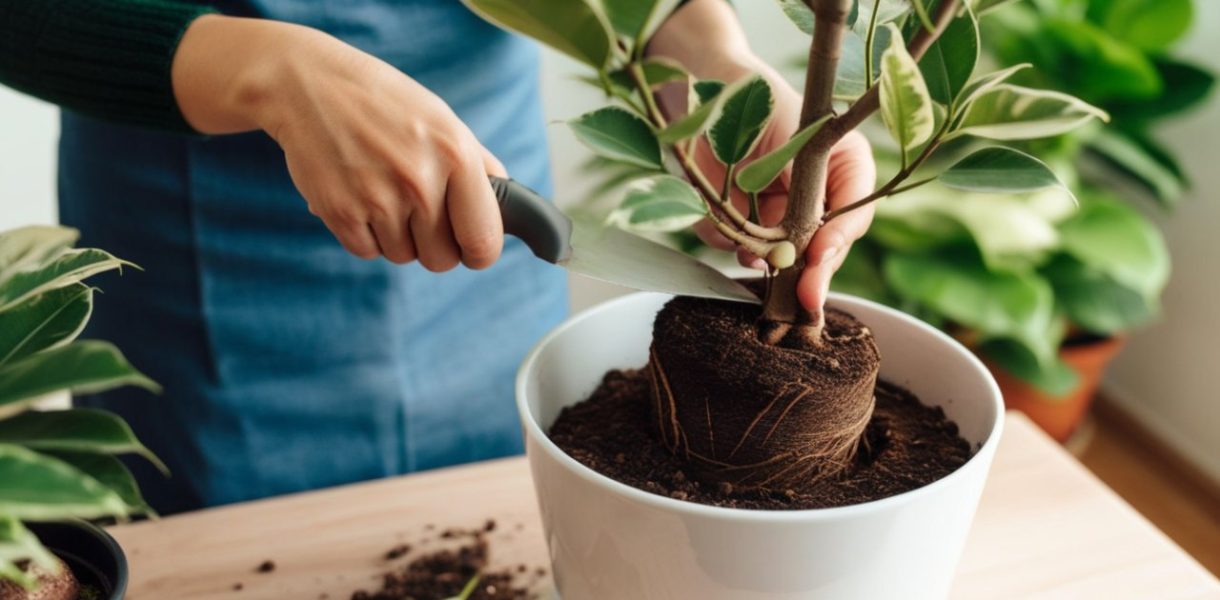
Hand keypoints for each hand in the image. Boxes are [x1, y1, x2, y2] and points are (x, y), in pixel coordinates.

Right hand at [172, 16, 504, 269]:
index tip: (471, 246)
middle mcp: (420, 182)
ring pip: (403, 256)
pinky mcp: (340, 213)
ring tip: (384, 192)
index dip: (479, 251)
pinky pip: (368, 252)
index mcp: (456, 156)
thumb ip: (479, 166)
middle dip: (435, 244)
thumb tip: (510, 210)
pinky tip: (360, 196)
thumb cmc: (384, 103)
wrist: (307, 84)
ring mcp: (378, 200)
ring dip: (397, 236)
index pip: (483, 242)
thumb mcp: (442, 120)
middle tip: (420, 213)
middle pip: (442, 260)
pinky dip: (366, 234)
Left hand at [649, 1, 877, 313]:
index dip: (839, 240)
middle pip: (826, 251)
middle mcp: (818, 200)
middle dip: (813, 274)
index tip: (821, 255)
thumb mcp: (796, 141)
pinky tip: (734, 239)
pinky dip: (735, 245)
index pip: (855, 216)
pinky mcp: (746, 223)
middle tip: (806, 297)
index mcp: (845, 170)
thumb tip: (802, 244)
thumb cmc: (760, 102)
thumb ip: (807, 191)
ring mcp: (783, 215)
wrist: (709, 94)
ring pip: (785, 259)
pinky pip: (741, 247)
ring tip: (757, 257)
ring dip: (772, 263)